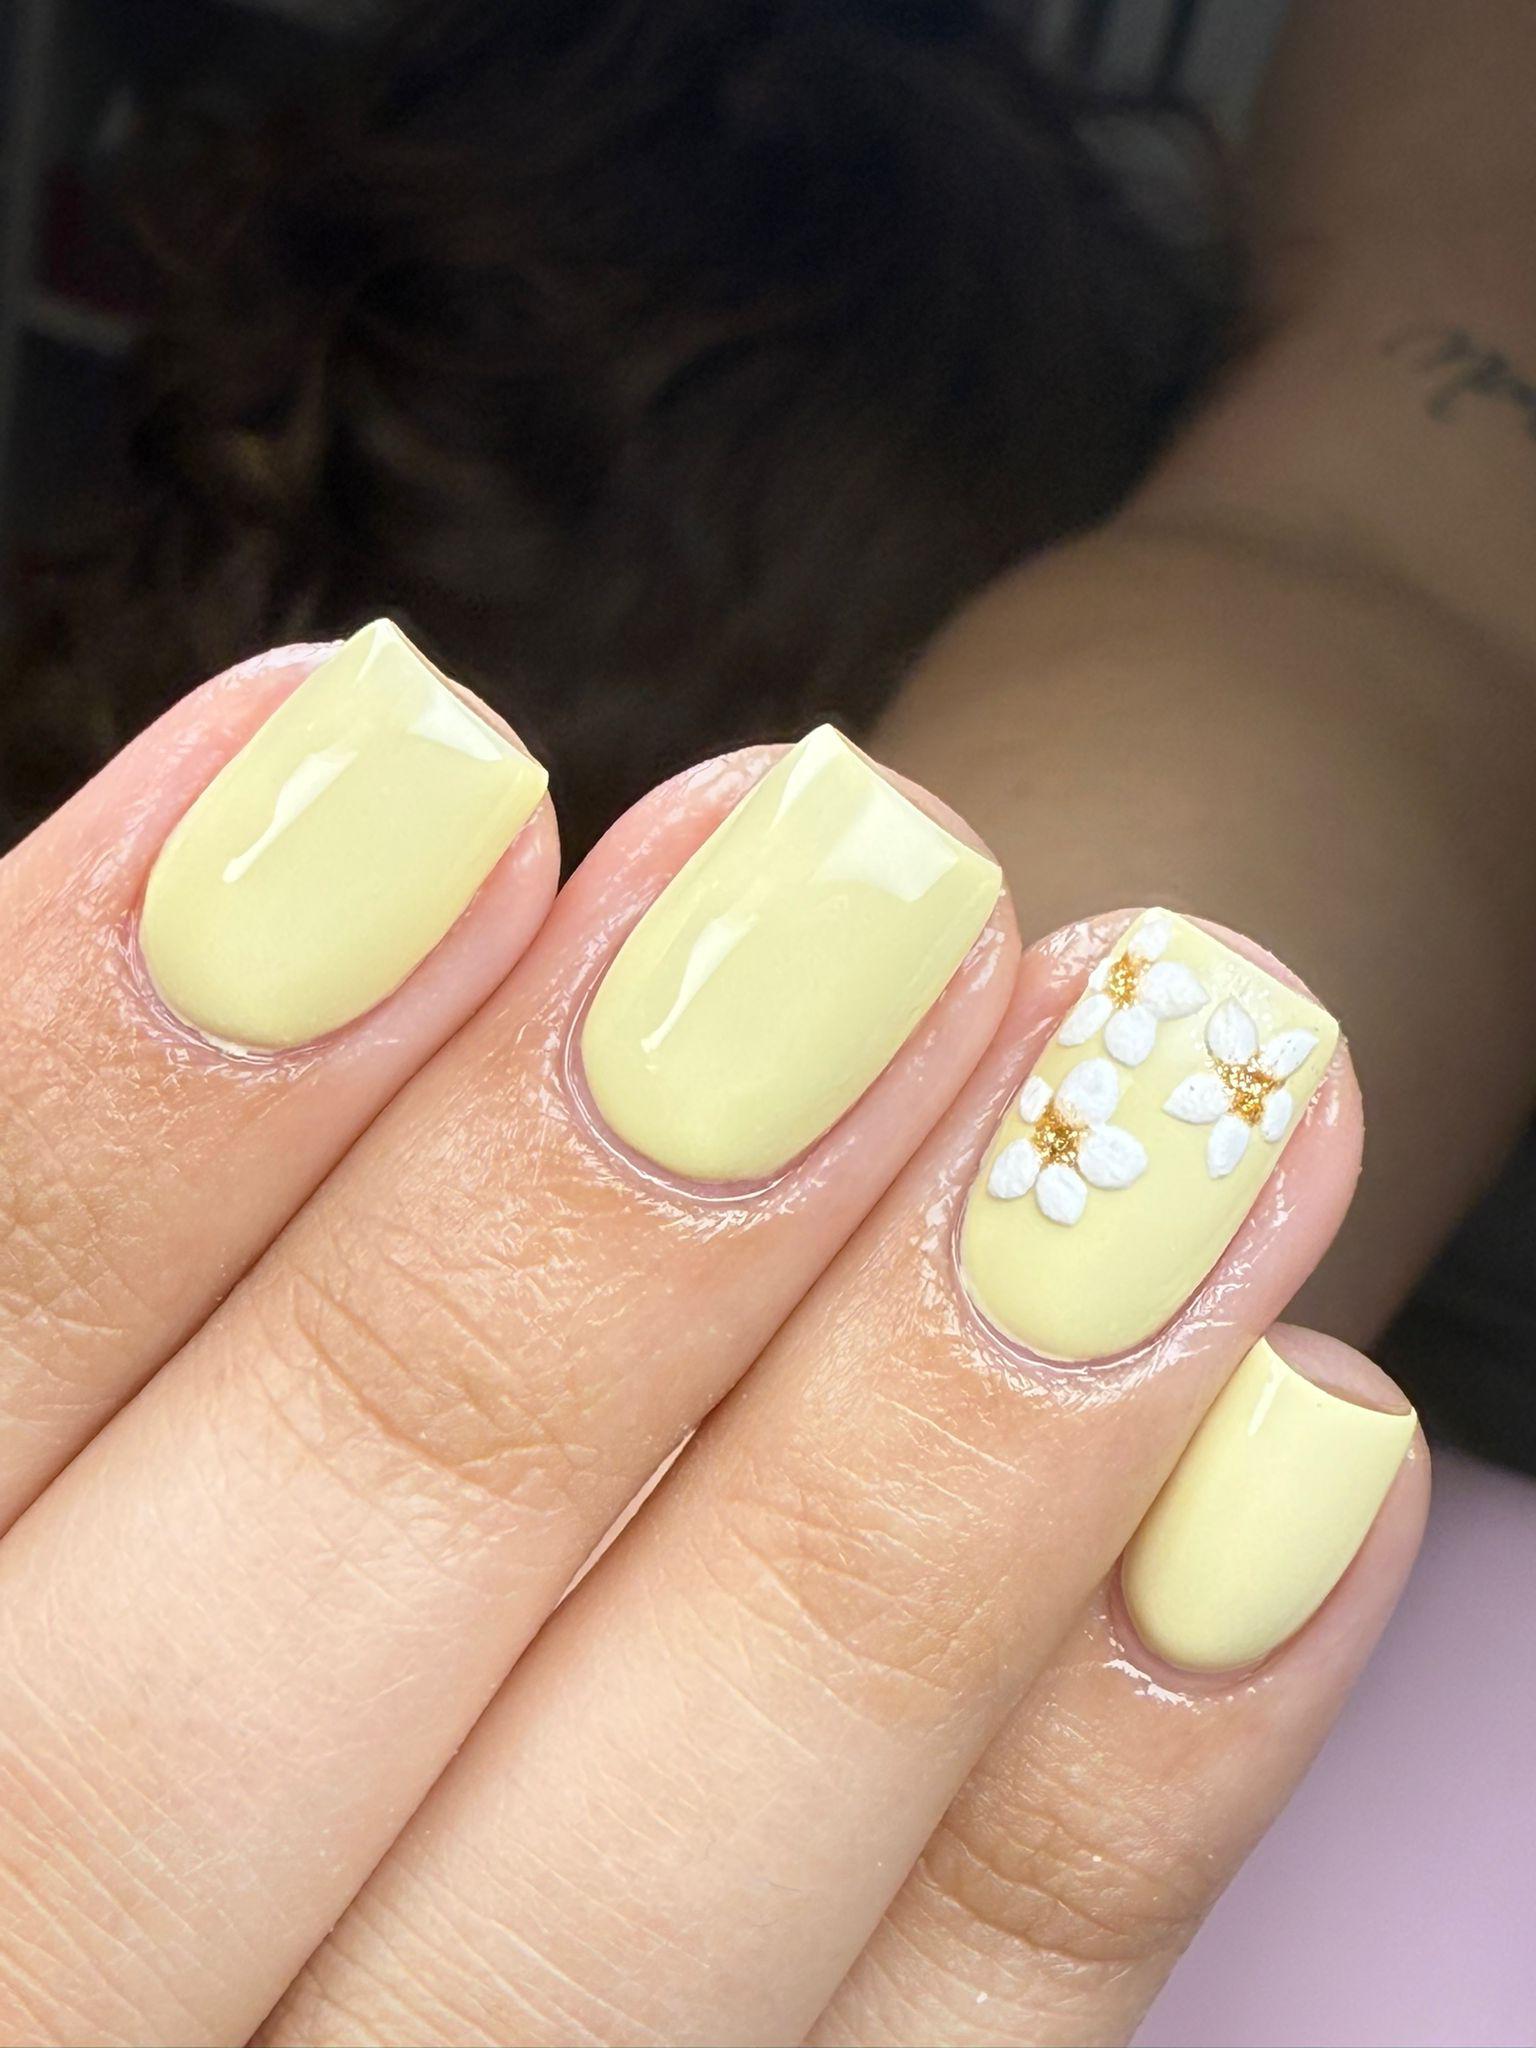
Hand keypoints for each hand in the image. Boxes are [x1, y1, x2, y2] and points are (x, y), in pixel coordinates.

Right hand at [0, 628, 1424, 2045]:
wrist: (438, 1687)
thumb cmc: (273, 1422)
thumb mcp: (136, 1324)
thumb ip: (155, 1179)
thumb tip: (364, 808)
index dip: (125, 1106)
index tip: (400, 759)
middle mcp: (93, 2000)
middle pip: (222, 1724)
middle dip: (550, 1271)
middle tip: (851, 876)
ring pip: (623, 1918)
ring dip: (924, 1479)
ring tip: (1164, 1089)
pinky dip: (1130, 1772)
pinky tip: (1296, 1443)